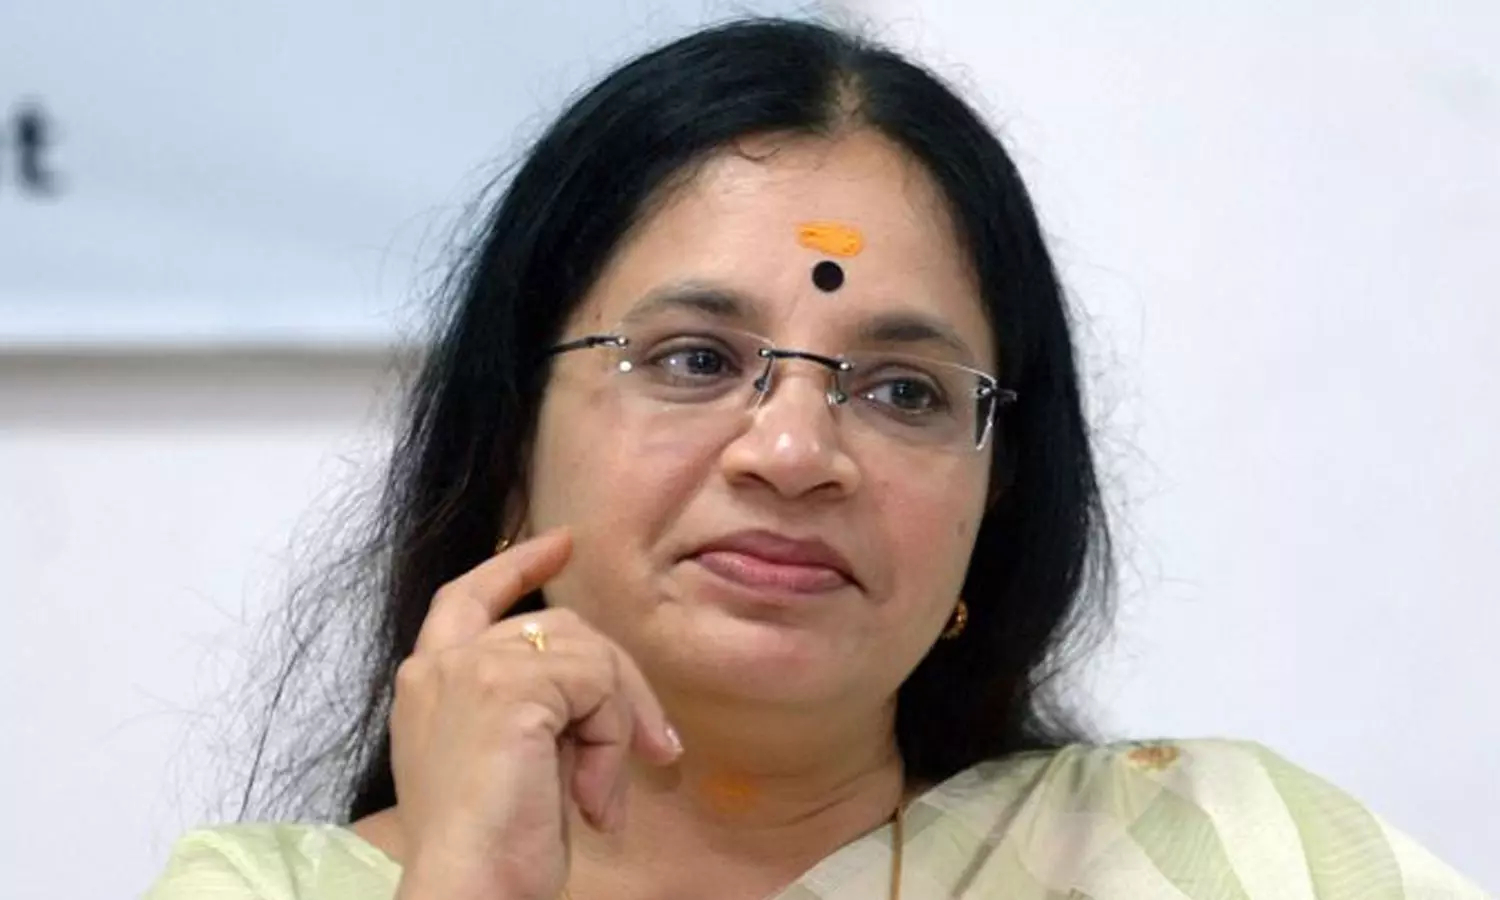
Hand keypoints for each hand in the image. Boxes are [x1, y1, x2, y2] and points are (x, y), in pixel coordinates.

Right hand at [389, 529, 681, 899]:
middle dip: (617, 682)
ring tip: (603, 795)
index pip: (466, 598)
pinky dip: (613, 742)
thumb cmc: (488, 850)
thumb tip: (602, 686)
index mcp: (426, 683)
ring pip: (589, 655)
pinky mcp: (511, 688)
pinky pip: (599, 685)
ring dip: (617, 726)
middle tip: (659, 749)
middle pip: (557, 629)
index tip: (562, 545)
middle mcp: (440, 665)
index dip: (516, 567)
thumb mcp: (506, 760)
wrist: (468, 891)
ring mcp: (473, 670)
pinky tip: (595, 800)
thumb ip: (533, 708)